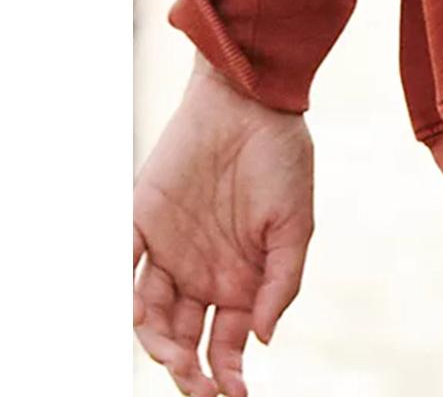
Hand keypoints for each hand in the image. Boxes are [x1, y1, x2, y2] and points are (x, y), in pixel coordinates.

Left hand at [133, 58, 313, 396]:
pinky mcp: (142, 220)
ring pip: (151, 315)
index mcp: (238, 280)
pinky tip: (136, 316)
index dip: (225, 375)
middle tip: (198, 387)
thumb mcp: (296, 224)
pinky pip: (122, 265)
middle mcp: (199, 273)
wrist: (252, 101)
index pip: (223, 344)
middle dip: (188, 372)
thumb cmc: (282, 158)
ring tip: (174, 358)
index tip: (233, 394)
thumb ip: (281, 281)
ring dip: (159, 343)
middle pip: (182, 339)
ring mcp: (168, 250)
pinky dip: (120, 293)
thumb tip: (263, 338)